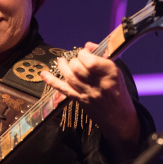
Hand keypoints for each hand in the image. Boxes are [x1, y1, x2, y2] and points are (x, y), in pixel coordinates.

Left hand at [40, 42, 139, 161]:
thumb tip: (87, 46)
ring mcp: (88, 93)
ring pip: (69, 76)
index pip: (90, 60)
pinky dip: (52, 81)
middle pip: (78, 67)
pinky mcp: (80, 101)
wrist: (119, 118)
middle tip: (75, 60)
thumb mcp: (116, 73)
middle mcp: (99, 83)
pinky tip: (43, 74)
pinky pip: (63, 89)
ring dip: (62, 66)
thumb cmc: (118, 92)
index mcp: (110, 73)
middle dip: (74, 60)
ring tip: (61, 61)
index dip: (84, 53)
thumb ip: (102, 57)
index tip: (84, 53)